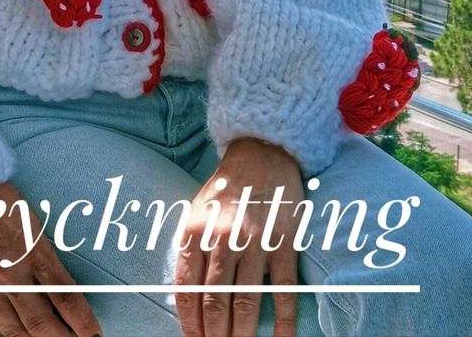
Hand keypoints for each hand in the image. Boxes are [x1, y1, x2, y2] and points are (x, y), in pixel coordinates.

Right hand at [0, 181, 101, 336]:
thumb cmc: (3, 202)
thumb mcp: (35, 222)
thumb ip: (48, 256)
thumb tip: (64, 286)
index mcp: (33, 253)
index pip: (64, 296)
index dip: (82, 319)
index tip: (95, 332)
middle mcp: (12, 276)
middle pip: (42, 322)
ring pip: (18, 330)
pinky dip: (14, 336)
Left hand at [174, 138, 304, 336]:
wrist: (261, 152)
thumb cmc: (226, 187)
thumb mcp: (196, 209)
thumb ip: (191, 248)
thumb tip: (187, 296)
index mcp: (197, 230)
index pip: (188, 289)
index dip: (189, 322)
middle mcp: (224, 238)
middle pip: (215, 302)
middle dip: (214, 336)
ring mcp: (256, 242)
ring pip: (245, 302)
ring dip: (241, 334)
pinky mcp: (284, 243)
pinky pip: (284, 291)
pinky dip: (283, 322)